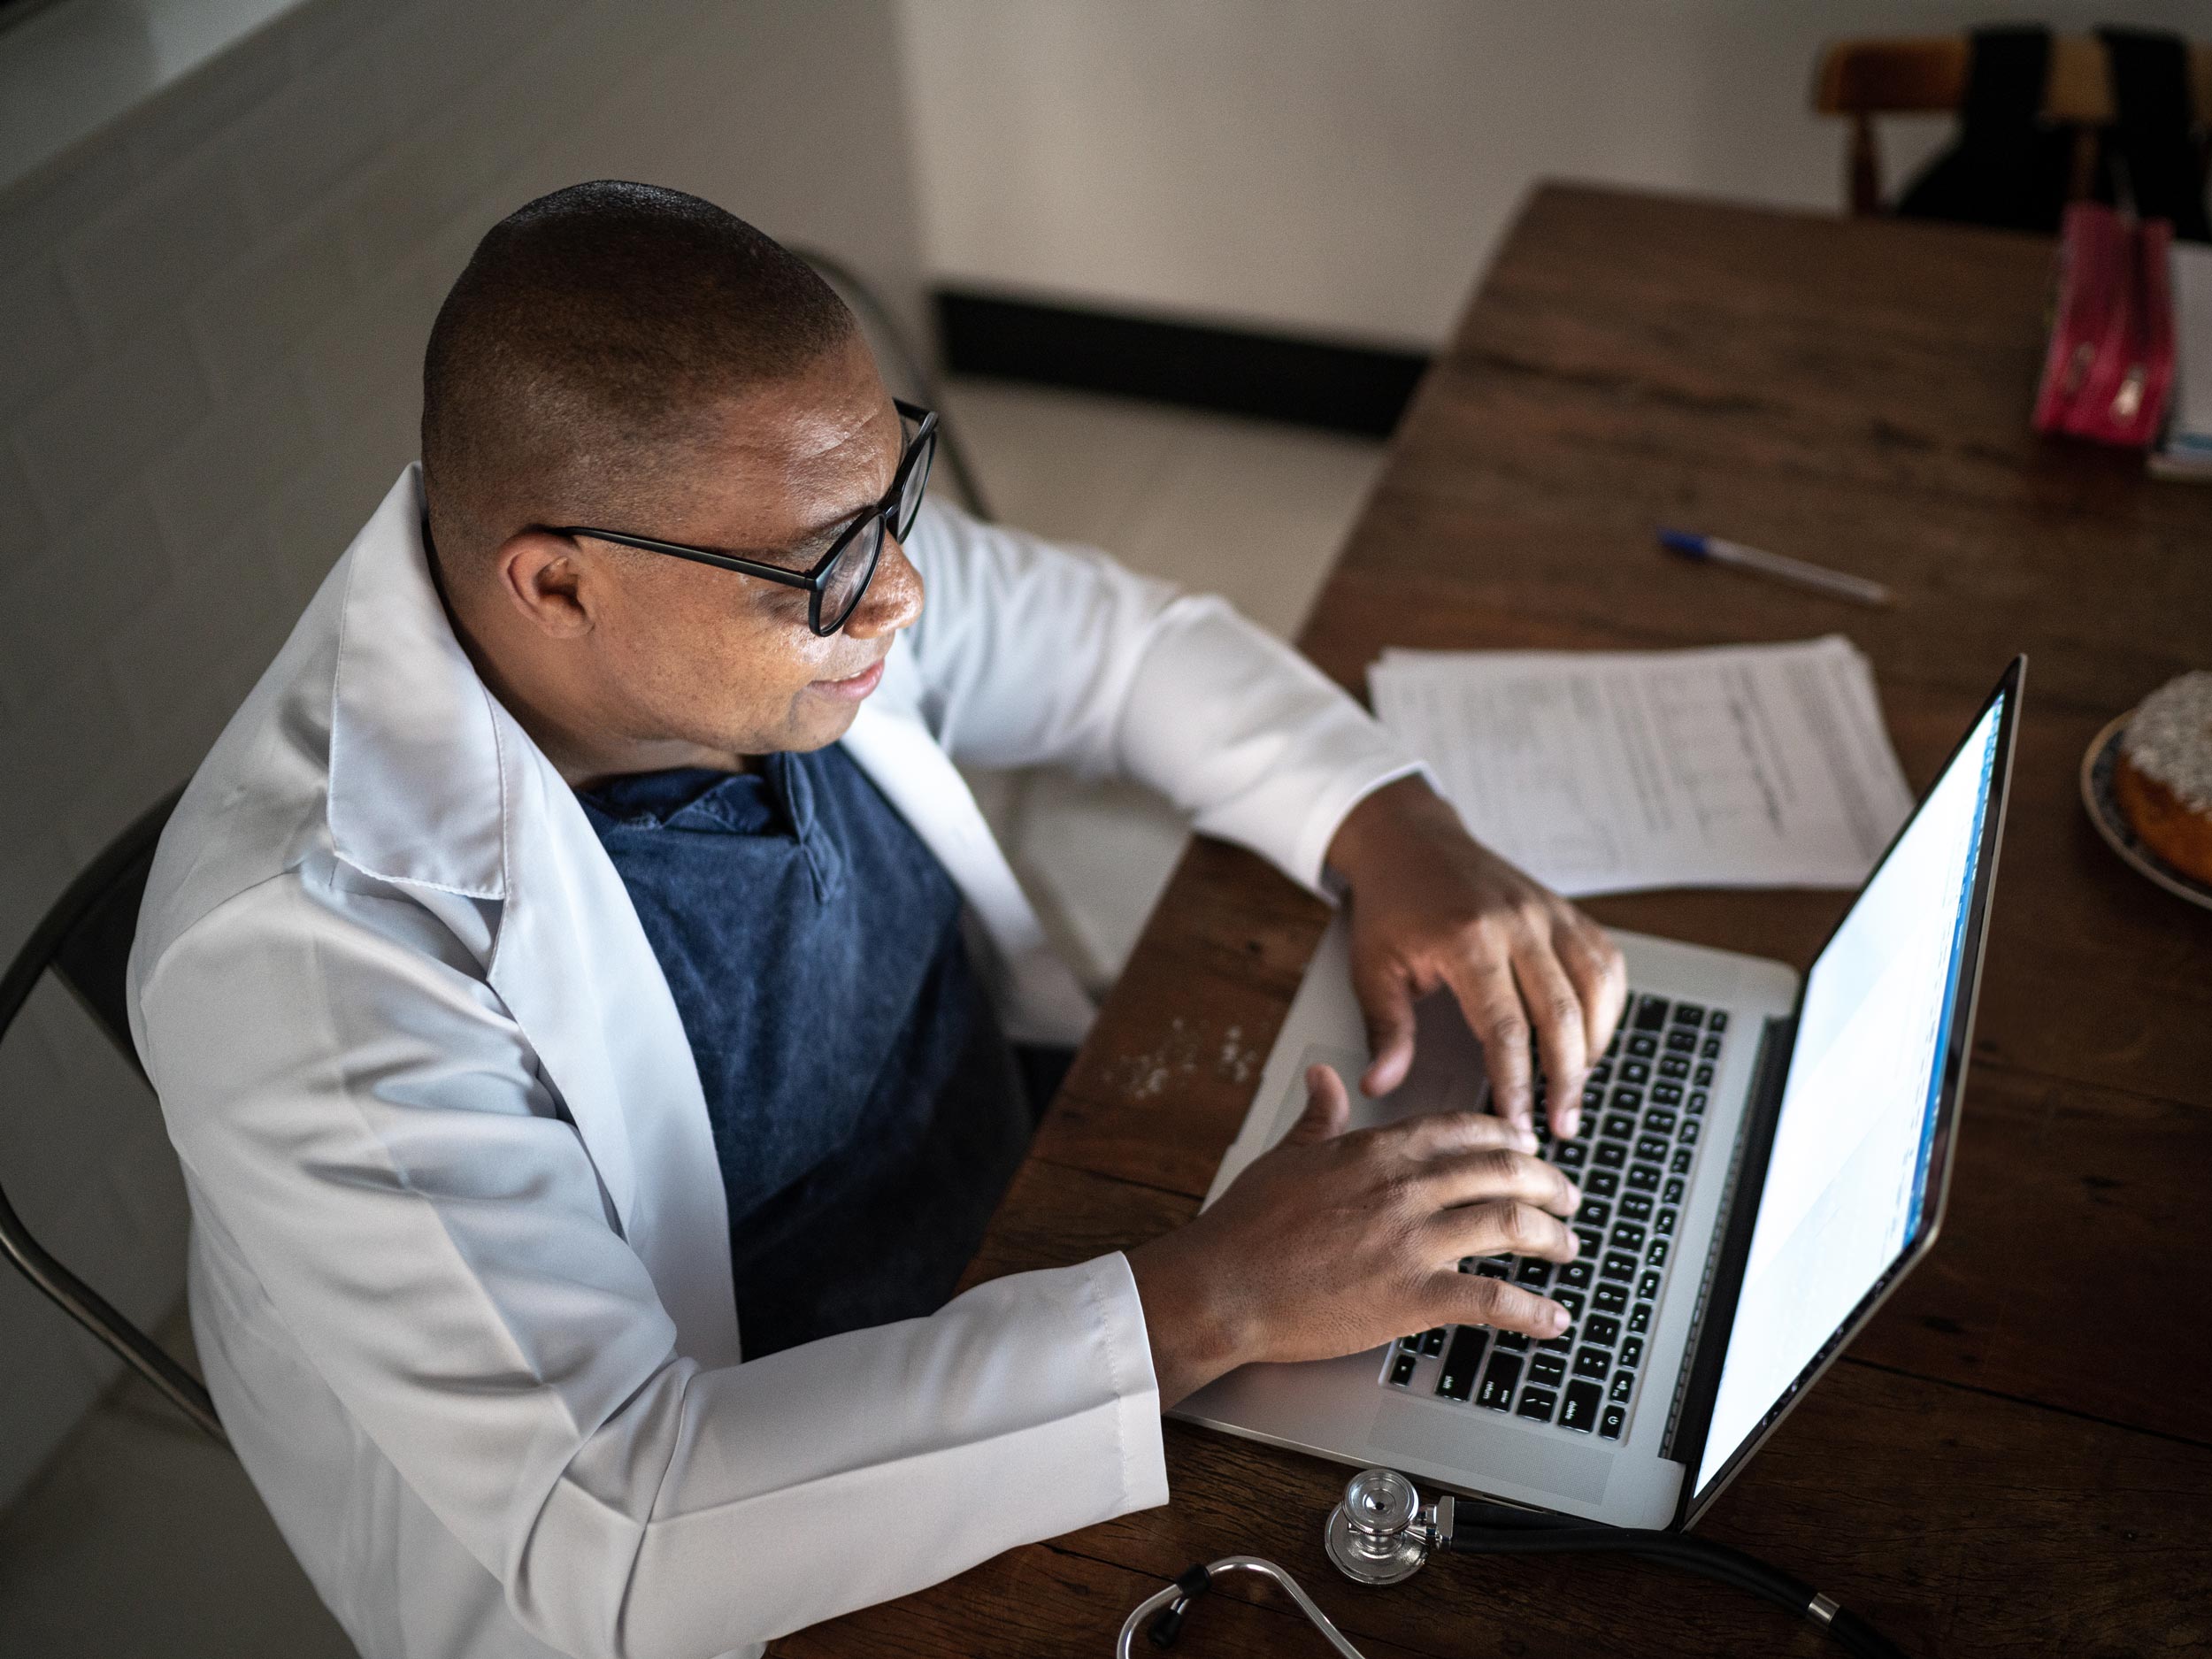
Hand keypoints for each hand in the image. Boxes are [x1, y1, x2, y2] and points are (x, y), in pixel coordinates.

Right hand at [1126, 1065, 1581, 1407]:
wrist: (1221, 1284)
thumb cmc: (1245, 1224)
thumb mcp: (1285, 1154)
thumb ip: (1319, 1115)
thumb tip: (1324, 1076)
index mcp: (1378, 1150)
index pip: (1464, 1130)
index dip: (1508, 1139)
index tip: (1528, 1149)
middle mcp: (1405, 1188)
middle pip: (1503, 1172)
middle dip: (1548, 1183)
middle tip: (1567, 1197)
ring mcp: (1411, 1242)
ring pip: (1509, 1224)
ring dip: (1551, 1236)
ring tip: (1569, 1246)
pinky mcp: (1411, 1297)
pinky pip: (1491, 1300)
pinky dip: (1532, 1311)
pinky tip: (1553, 1319)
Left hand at [1325, 777, 1627, 1139]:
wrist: (1412, 841)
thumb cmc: (1393, 906)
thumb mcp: (1373, 968)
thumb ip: (1385, 1030)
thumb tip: (1379, 1085)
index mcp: (1468, 938)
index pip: (1505, 1027)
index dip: (1516, 1083)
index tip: (1517, 1125)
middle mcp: (1519, 923)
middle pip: (1562, 1014)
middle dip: (1567, 1080)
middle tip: (1562, 1127)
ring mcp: (1549, 913)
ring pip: (1595, 989)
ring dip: (1594, 1048)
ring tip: (1577, 1093)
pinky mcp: (1566, 911)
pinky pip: (1605, 963)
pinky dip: (1607, 1007)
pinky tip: (1591, 1041)